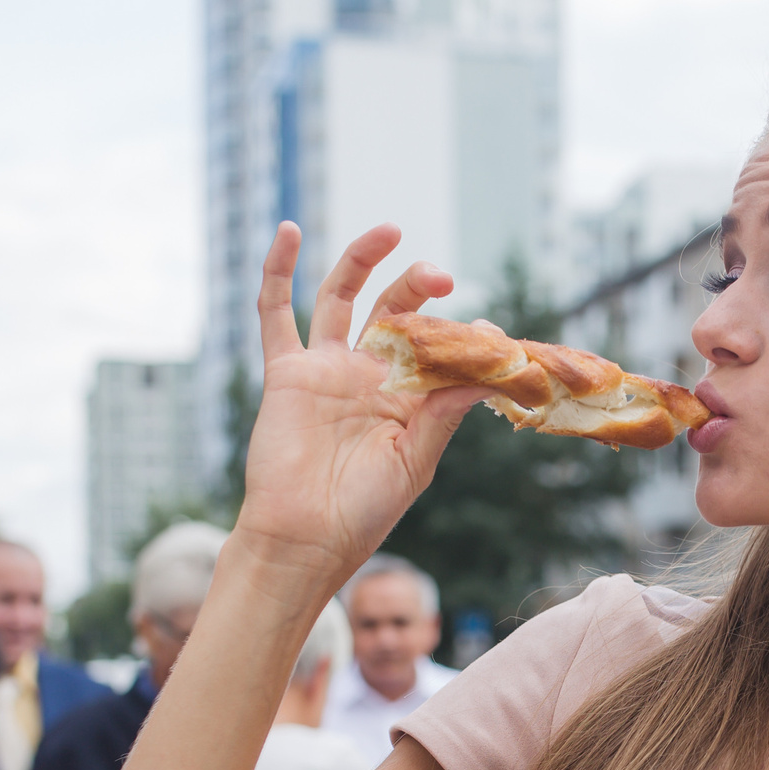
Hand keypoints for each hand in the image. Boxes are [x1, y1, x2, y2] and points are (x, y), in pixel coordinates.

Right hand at [231, 222, 483, 583]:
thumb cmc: (363, 511)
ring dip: (362, 259)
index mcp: (406, 397)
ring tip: (390, 230)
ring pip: (341, 297)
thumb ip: (443, 411)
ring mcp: (325, 369)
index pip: (437, 347)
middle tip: (441, 275)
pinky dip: (278, 271)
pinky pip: (275, 314)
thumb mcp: (415, 460)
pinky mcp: (286, 372)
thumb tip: (489, 368)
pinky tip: (288, 231)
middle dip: (417, 286)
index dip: (462, 334)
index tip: (492, 334)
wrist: (304, 539)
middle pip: (393, 311)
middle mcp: (367, 375)